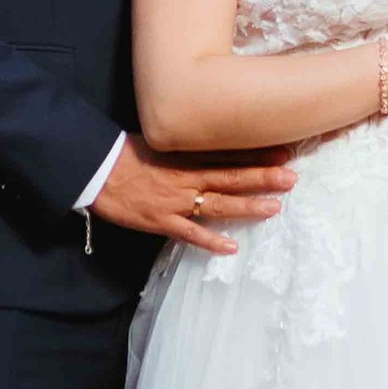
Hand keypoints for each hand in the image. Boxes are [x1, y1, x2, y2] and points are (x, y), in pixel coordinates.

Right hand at [91, 135, 296, 256]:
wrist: (95, 171)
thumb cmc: (126, 154)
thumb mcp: (160, 142)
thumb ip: (188, 145)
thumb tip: (214, 141)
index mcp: (185, 155)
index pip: (229, 153)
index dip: (257, 153)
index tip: (284, 151)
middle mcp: (186, 177)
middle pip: (230, 177)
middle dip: (263, 178)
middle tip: (292, 177)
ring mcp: (175, 201)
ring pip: (217, 204)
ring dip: (246, 206)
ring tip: (274, 208)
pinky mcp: (161, 221)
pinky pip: (189, 233)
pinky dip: (210, 241)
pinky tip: (231, 247)